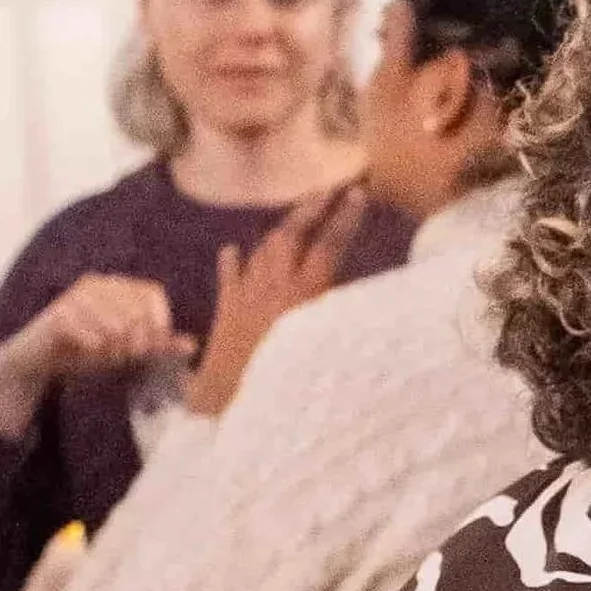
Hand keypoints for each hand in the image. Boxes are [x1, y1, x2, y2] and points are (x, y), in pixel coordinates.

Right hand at [0, 275, 192, 441]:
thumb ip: (158, 346)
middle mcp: (99, 284)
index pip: (152, 292)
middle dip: (139, 338)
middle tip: (129, 355)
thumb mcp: (127, 349)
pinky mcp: (58, 312)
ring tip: (109, 354)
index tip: (154, 347)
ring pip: (114, 320)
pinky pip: (88, 328)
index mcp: (118, 287)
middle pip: (136, 307)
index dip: (159, 321)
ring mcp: (77, 295)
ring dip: (116, 344)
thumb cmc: (88, 349)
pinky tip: (93, 350)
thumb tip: (193, 345)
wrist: (42, 358)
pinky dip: (95, 344)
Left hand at [184, 181, 366, 415]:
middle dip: (311, 207)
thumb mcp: (324, 351)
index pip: (329, 245)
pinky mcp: (226, 307)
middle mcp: (274, 284)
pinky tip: (235, 250)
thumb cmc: (284, 381)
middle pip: (292, 234)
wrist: (229, 400)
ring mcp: (246, 292)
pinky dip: (235, 260)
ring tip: (295, 218)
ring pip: (263, 248)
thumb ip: (340, 319)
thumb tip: (365, 300)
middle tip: (328, 190)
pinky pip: (229, 273)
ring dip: (281, 230)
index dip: (345, 219)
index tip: (359, 193)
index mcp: (304, 294)